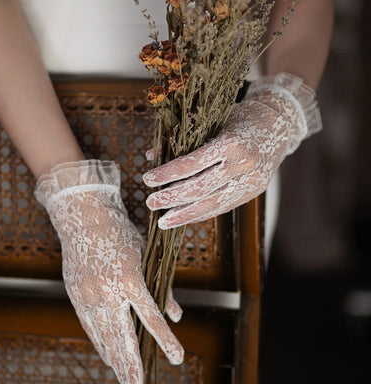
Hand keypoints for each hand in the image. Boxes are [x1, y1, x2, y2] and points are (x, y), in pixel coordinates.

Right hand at [35, 160, 183, 383]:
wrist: (85, 219)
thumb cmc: (121, 234)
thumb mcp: (146, 256)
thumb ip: (161, 288)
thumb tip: (177, 315)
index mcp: (130, 279)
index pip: (151, 318)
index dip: (165, 340)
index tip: (176, 358)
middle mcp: (108, 291)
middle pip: (122, 335)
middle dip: (131, 362)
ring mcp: (88, 295)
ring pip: (103, 334)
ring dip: (113, 357)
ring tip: (122, 376)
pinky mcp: (76, 295)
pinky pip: (89, 326)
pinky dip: (99, 342)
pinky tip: (106, 355)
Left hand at [143, 73, 321, 228]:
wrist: (280, 124)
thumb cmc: (241, 118)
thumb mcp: (213, 122)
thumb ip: (183, 141)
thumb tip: (151, 156)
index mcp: (230, 143)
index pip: (191, 164)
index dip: (166, 174)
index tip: (147, 179)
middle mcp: (242, 165)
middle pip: (199, 188)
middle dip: (171, 198)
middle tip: (150, 203)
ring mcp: (250, 181)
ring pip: (211, 204)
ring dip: (184, 215)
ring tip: (163, 221)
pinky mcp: (253, 191)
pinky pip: (223, 206)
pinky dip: (202, 213)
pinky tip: (185, 217)